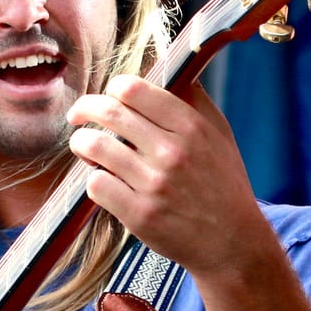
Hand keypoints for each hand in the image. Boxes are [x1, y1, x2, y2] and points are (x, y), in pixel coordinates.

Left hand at [65, 75, 268, 277]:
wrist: (233, 243)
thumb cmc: (224, 184)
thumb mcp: (220, 134)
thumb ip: (193, 100)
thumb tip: (165, 67)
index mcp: (190, 126)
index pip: (133, 89)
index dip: (113, 88)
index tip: (109, 96)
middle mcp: (171, 152)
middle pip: (108, 112)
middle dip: (84, 109)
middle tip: (77, 115)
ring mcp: (154, 185)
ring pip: (94, 147)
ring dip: (81, 143)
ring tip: (84, 147)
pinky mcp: (139, 214)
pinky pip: (96, 184)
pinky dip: (94, 179)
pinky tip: (104, 180)